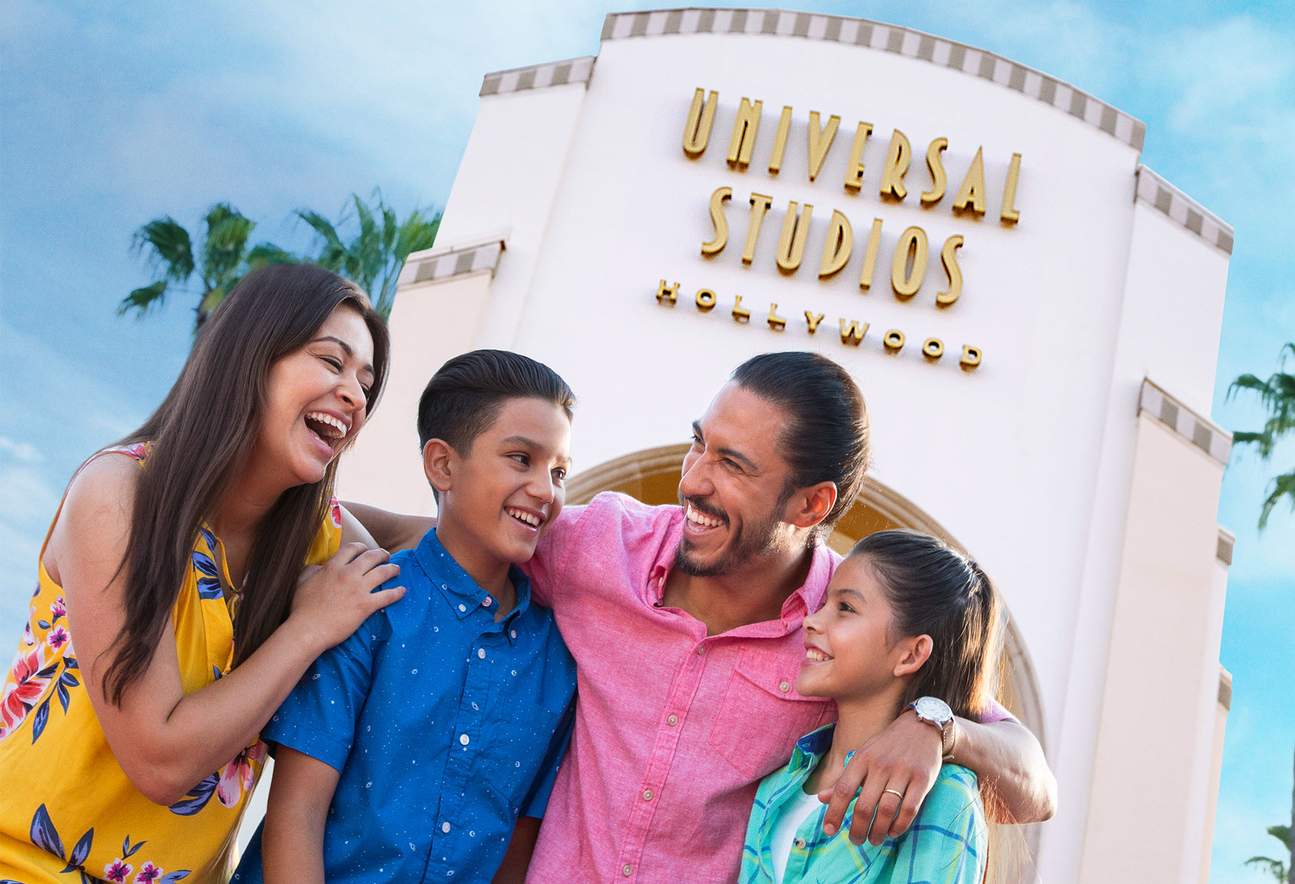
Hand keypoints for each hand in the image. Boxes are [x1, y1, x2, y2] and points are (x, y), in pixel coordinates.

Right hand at [288, 542, 403, 651]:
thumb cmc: (302, 608)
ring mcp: (359, 589)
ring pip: (383, 572)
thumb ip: (312, 571)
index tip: (366, 550)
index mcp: (333, 567)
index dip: (362, 547)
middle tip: (386, 556)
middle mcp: (348, 574)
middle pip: (372, 557)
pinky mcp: (366, 605)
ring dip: (393, 569)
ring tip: (397, 569)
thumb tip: (319, 567)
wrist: (307, 629)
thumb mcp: (302, 582)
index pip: (352, 549)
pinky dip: (397, 592)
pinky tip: (403, 591)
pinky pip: (387, 596)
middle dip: (382, 554)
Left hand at [820, 710, 942, 844]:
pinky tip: (893, 831)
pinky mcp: (922, 779)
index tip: (829, 831)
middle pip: (865, 806)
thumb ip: (844, 779)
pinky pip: (909, 809)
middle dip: (858, 829)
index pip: (844, 790)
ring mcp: (902, 772)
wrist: (921, 726)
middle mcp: (880, 765)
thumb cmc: (887, 745)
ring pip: (887, 811)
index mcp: (862, 759)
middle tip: (856, 840)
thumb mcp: (863, 756)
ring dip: (878, 831)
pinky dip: (900, 825)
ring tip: (874, 840)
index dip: (834, 812)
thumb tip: (821, 798)